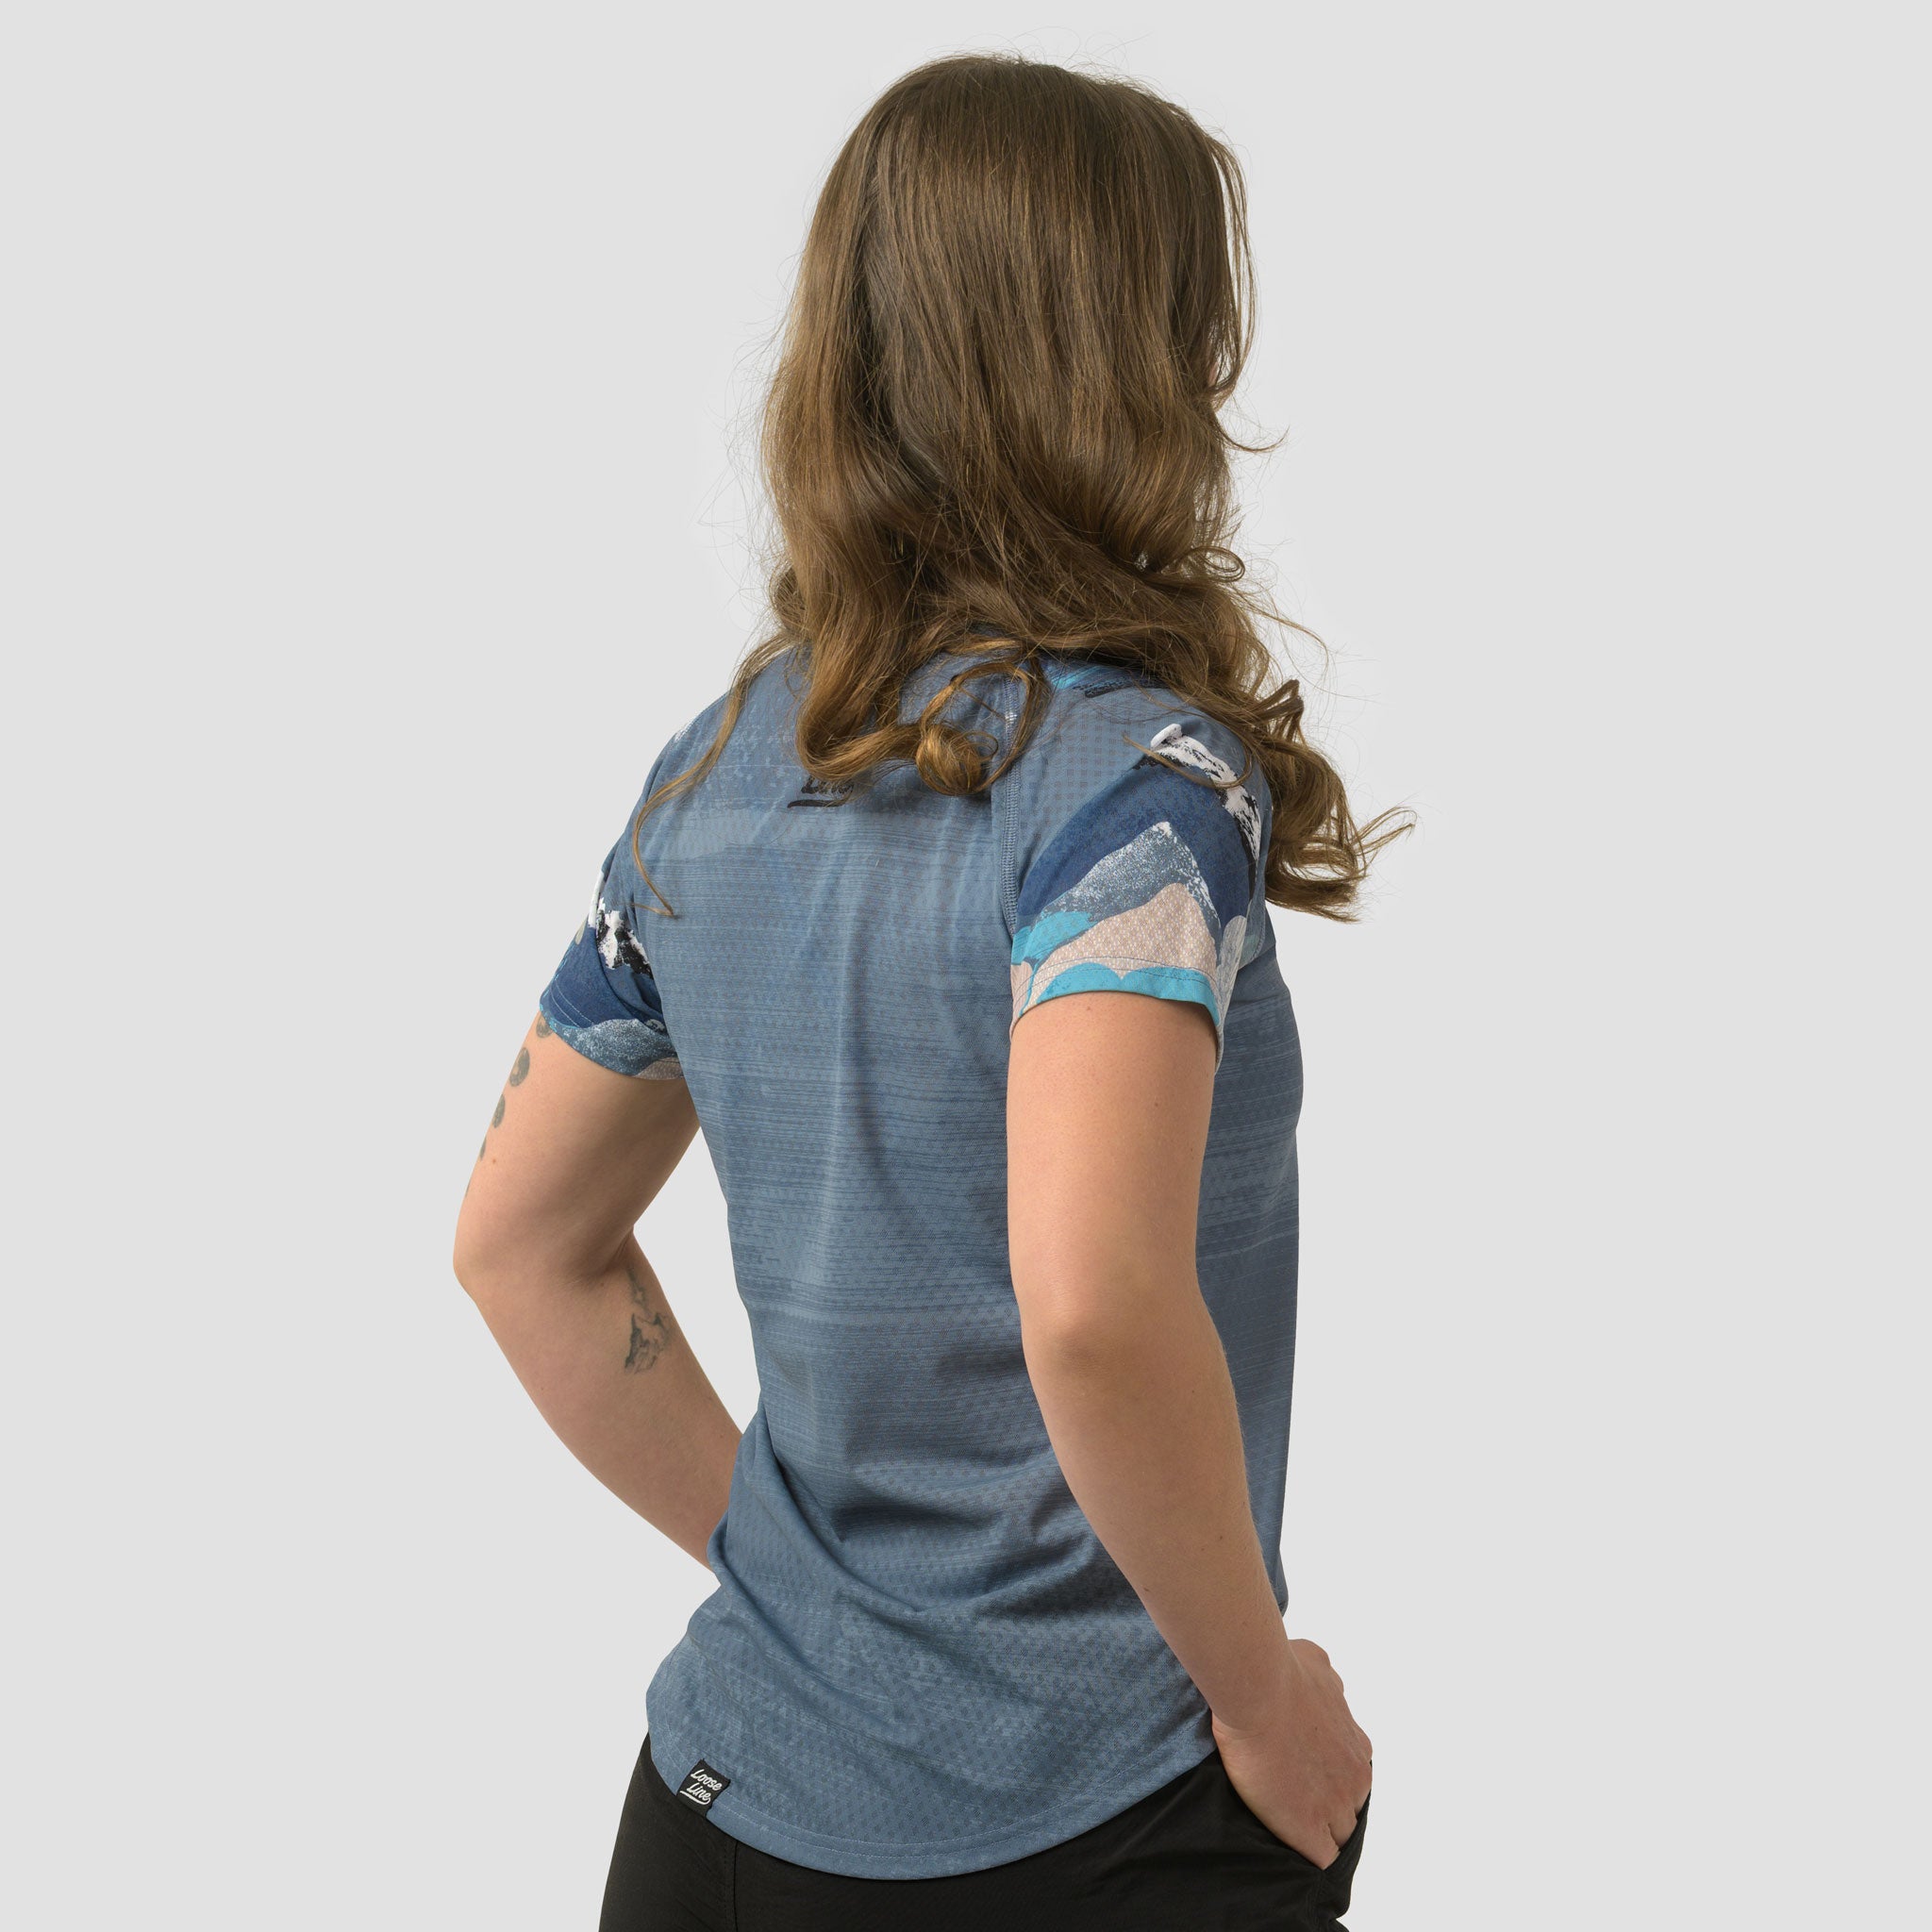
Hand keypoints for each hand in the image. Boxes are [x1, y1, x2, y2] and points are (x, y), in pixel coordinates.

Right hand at [1210, 1638, 1372, 1869]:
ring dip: (1319, 1831)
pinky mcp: (1308, 1829)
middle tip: (1294, 1799)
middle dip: (1329, 1808)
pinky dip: (1307, 1855)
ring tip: (1287, 1825)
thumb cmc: (1281, 1669)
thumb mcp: (1316, 1662)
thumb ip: (1326, 1680)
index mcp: (1357, 1745)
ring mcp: (1335, 1805)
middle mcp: (1355, 1776)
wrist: (1259, 1688)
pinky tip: (1288, 1847)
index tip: (1307, 1775)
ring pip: (1338, 1835)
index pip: (1352, 1778)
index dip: (1331, 1780)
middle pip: (1349, 1809)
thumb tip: (1321, 1680)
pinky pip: (1320, 1858)